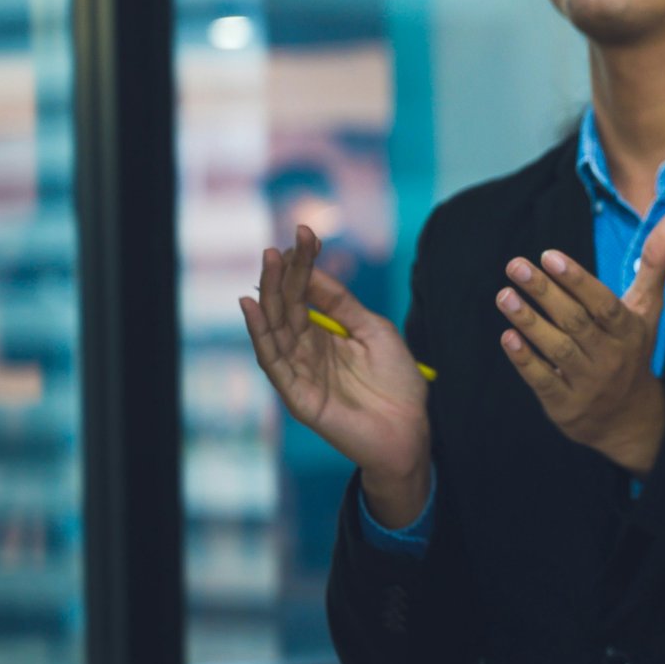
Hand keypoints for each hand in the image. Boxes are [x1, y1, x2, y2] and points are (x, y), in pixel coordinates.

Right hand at [241, 226, 430, 484]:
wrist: (411, 430)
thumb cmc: (397, 383)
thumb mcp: (374, 330)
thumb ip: (342, 304)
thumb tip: (312, 270)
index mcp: (325, 334)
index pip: (306, 293)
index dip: (304, 264)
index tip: (306, 233)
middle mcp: (306, 349)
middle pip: (287, 305)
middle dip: (283, 273)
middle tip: (281, 245)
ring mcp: (298, 371)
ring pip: (275, 327)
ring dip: (269, 294)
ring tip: (269, 262)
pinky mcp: (296, 394)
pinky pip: (272, 360)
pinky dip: (260, 333)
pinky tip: (253, 308)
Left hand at [498, 213, 664, 473]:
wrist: (629, 418)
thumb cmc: (632, 349)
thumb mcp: (648, 308)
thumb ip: (656, 262)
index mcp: (629, 330)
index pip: (604, 304)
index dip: (578, 281)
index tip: (549, 256)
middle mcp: (611, 356)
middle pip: (576, 322)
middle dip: (544, 292)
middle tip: (515, 265)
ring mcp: (588, 382)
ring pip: (557, 349)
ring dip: (529, 322)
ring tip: (505, 295)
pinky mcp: (565, 404)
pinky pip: (543, 380)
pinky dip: (525, 360)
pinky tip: (507, 336)